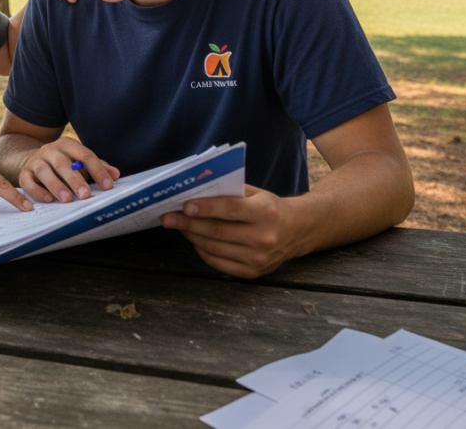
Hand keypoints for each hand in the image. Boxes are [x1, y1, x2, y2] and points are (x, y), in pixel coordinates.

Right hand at [17, 137, 118, 203]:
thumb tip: (115, 175)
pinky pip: (28, 182)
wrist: (34, 159)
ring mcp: (36, 161)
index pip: (85, 155)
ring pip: (45, 171)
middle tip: (85, 194)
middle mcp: (50, 150)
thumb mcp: (80, 161)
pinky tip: (49, 200)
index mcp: (67, 144)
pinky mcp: (24, 173)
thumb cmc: (64, 163)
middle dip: (75, 179)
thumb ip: (97, 167)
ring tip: (67, 199)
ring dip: (56, 185)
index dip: (97, 170)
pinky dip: (38, 191)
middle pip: (63, 163)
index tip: (108, 186)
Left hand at [160, 185, 302, 278]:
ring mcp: (258, 258)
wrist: (297, 231)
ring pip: (214, 248)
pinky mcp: (253, 272)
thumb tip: (194, 193)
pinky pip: (218, 263)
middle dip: (188, 223)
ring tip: (178, 226)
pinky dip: (202, 251)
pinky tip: (194, 240)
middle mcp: (263, 237)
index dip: (205, 208)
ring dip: (191, 236)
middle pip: (217, 231)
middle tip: (168, 217)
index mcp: (265, 212)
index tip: (185, 205)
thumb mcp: (255, 193)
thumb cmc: (269, 207)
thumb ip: (229, 192)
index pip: (230, 210)